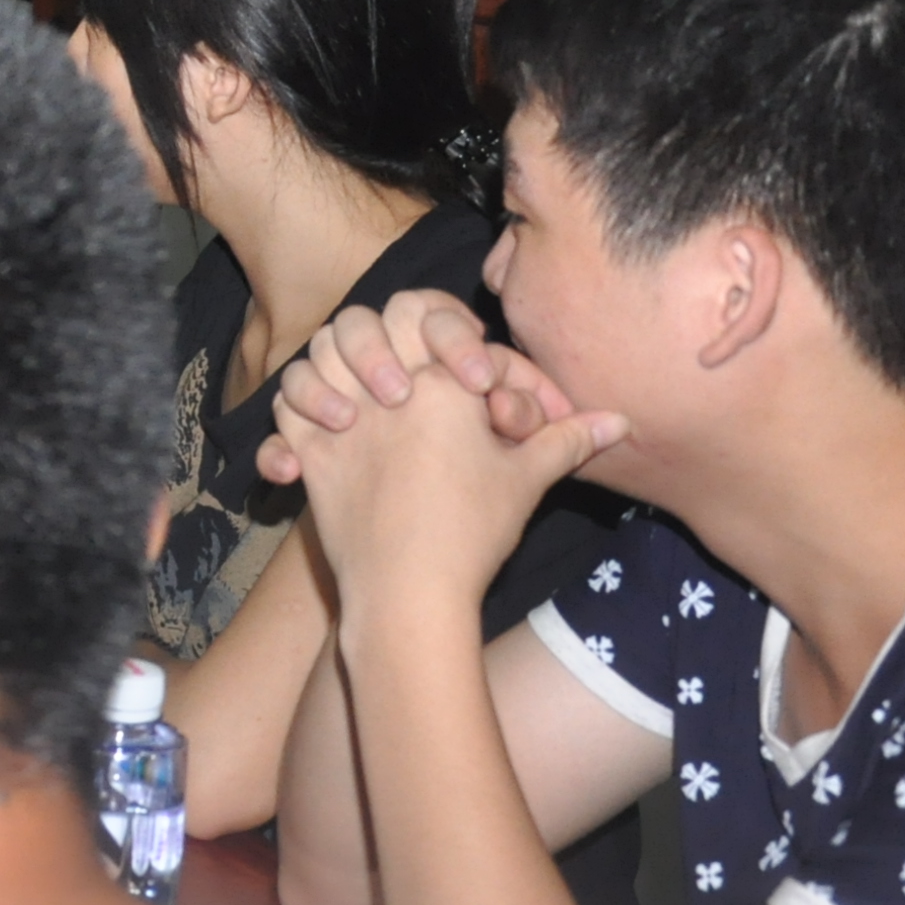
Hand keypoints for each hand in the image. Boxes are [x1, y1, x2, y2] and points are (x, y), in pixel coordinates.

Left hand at [261, 292, 622, 627]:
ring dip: (335, 364)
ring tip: (364, 393)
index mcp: (438, 384)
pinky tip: (327, 423)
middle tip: (407, 375)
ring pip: (315, 355)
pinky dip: (299, 407)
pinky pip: (286, 408)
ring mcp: (338, 421)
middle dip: (384, 335)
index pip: (425, 311)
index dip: (445, 325)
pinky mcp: (308, 454)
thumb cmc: (473, 533)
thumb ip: (565, 439)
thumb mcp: (525, 479)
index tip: (465, 367)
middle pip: (365, 321)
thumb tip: (618, 422)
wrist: (411, 593)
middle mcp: (381, 391)